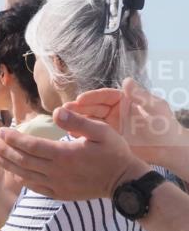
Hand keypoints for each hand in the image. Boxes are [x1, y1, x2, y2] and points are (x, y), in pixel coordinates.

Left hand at [0, 109, 148, 200]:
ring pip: (24, 174)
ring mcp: (56, 185)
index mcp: (64, 155)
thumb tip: (57, 111)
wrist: (124, 182)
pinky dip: (20, 179)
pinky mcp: (59, 194)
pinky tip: (12, 172)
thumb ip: (78, 121)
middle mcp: (56, 172)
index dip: (13, 138)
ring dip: (6, 164)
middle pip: (22, 160)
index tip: (1, 130)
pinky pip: (34, 187)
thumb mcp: (101, 131)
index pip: (30, 146)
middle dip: (4, 149)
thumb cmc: (114, 153)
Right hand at [63, 78, 187, 171]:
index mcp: (124, 100)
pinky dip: (80, 133)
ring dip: (76, 119)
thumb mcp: (155, 108)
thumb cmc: (164, 125)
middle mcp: (114, 111)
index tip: (80, 99)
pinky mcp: (107, 139)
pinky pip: (91, 134)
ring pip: (89, 120)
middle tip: (64, 110)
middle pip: (93, 107)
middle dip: (78, 108)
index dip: (92, 97)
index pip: (105, 96)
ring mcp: (109, 125)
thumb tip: (126, 80)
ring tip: (62, 121)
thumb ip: (140, 95)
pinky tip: (70, 133)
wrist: (168, 150)